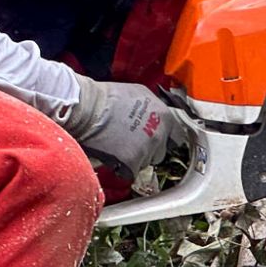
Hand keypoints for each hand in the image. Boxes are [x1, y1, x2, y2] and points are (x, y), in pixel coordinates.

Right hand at [62, 77, 183, 179]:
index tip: (157, 141)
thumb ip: (154, 109)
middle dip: (149, 150)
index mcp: (165, 117)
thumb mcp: (141, 94)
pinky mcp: (132, 163)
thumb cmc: (109, 98)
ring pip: (146, 163)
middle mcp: (160, 134)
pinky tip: (114, 156)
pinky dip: (123, 168)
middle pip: (161, 152)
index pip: (177, 136)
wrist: (88, 108)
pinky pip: (132, 172)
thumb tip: (155, 116)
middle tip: (132, 143)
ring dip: (136, 159)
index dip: (165, 139)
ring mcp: (147, 150)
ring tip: (119, 147)